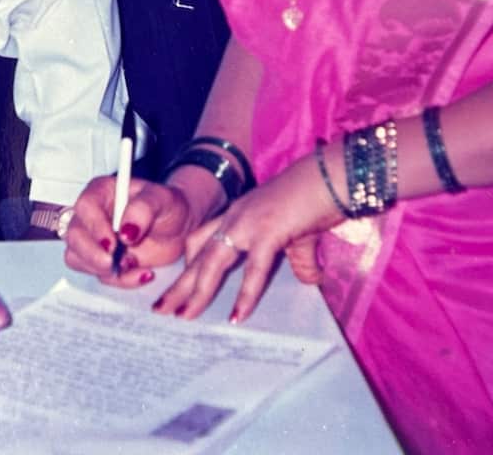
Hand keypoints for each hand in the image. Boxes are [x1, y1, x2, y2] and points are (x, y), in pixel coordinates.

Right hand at [61, 175, 195, 285]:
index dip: (94, 227)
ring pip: (78, 258)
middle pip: (74, 236)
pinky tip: (140, 272)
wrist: (180, 228)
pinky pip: (98, 275)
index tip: (112, 243)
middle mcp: (93, 215)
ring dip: (104, 269)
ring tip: (133, 264)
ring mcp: (95, 239)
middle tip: (116, 263)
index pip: (85, 207)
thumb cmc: (168, 206)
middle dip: (93, 254)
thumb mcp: (162, 200)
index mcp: (103, 192)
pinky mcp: (102, 260)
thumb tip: (125, 230)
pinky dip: (119, 280)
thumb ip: (143, 210)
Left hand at [153, 153, 339, 323]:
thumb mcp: (300, 233)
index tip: (180, 286)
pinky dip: (244, 295)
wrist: (331, 176)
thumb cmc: (317, 198)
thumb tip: (312, 279)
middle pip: (197, 255)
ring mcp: (249, 224)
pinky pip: (252, 271)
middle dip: (179, 284)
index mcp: (239, 213)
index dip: (189, 264)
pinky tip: (237, 316)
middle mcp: (236, 217)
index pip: (201, 239)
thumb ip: (300, 258)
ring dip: (196, 292)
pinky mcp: (268, 232)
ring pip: (212, 262)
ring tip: (184, 316)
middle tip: (161, 309)